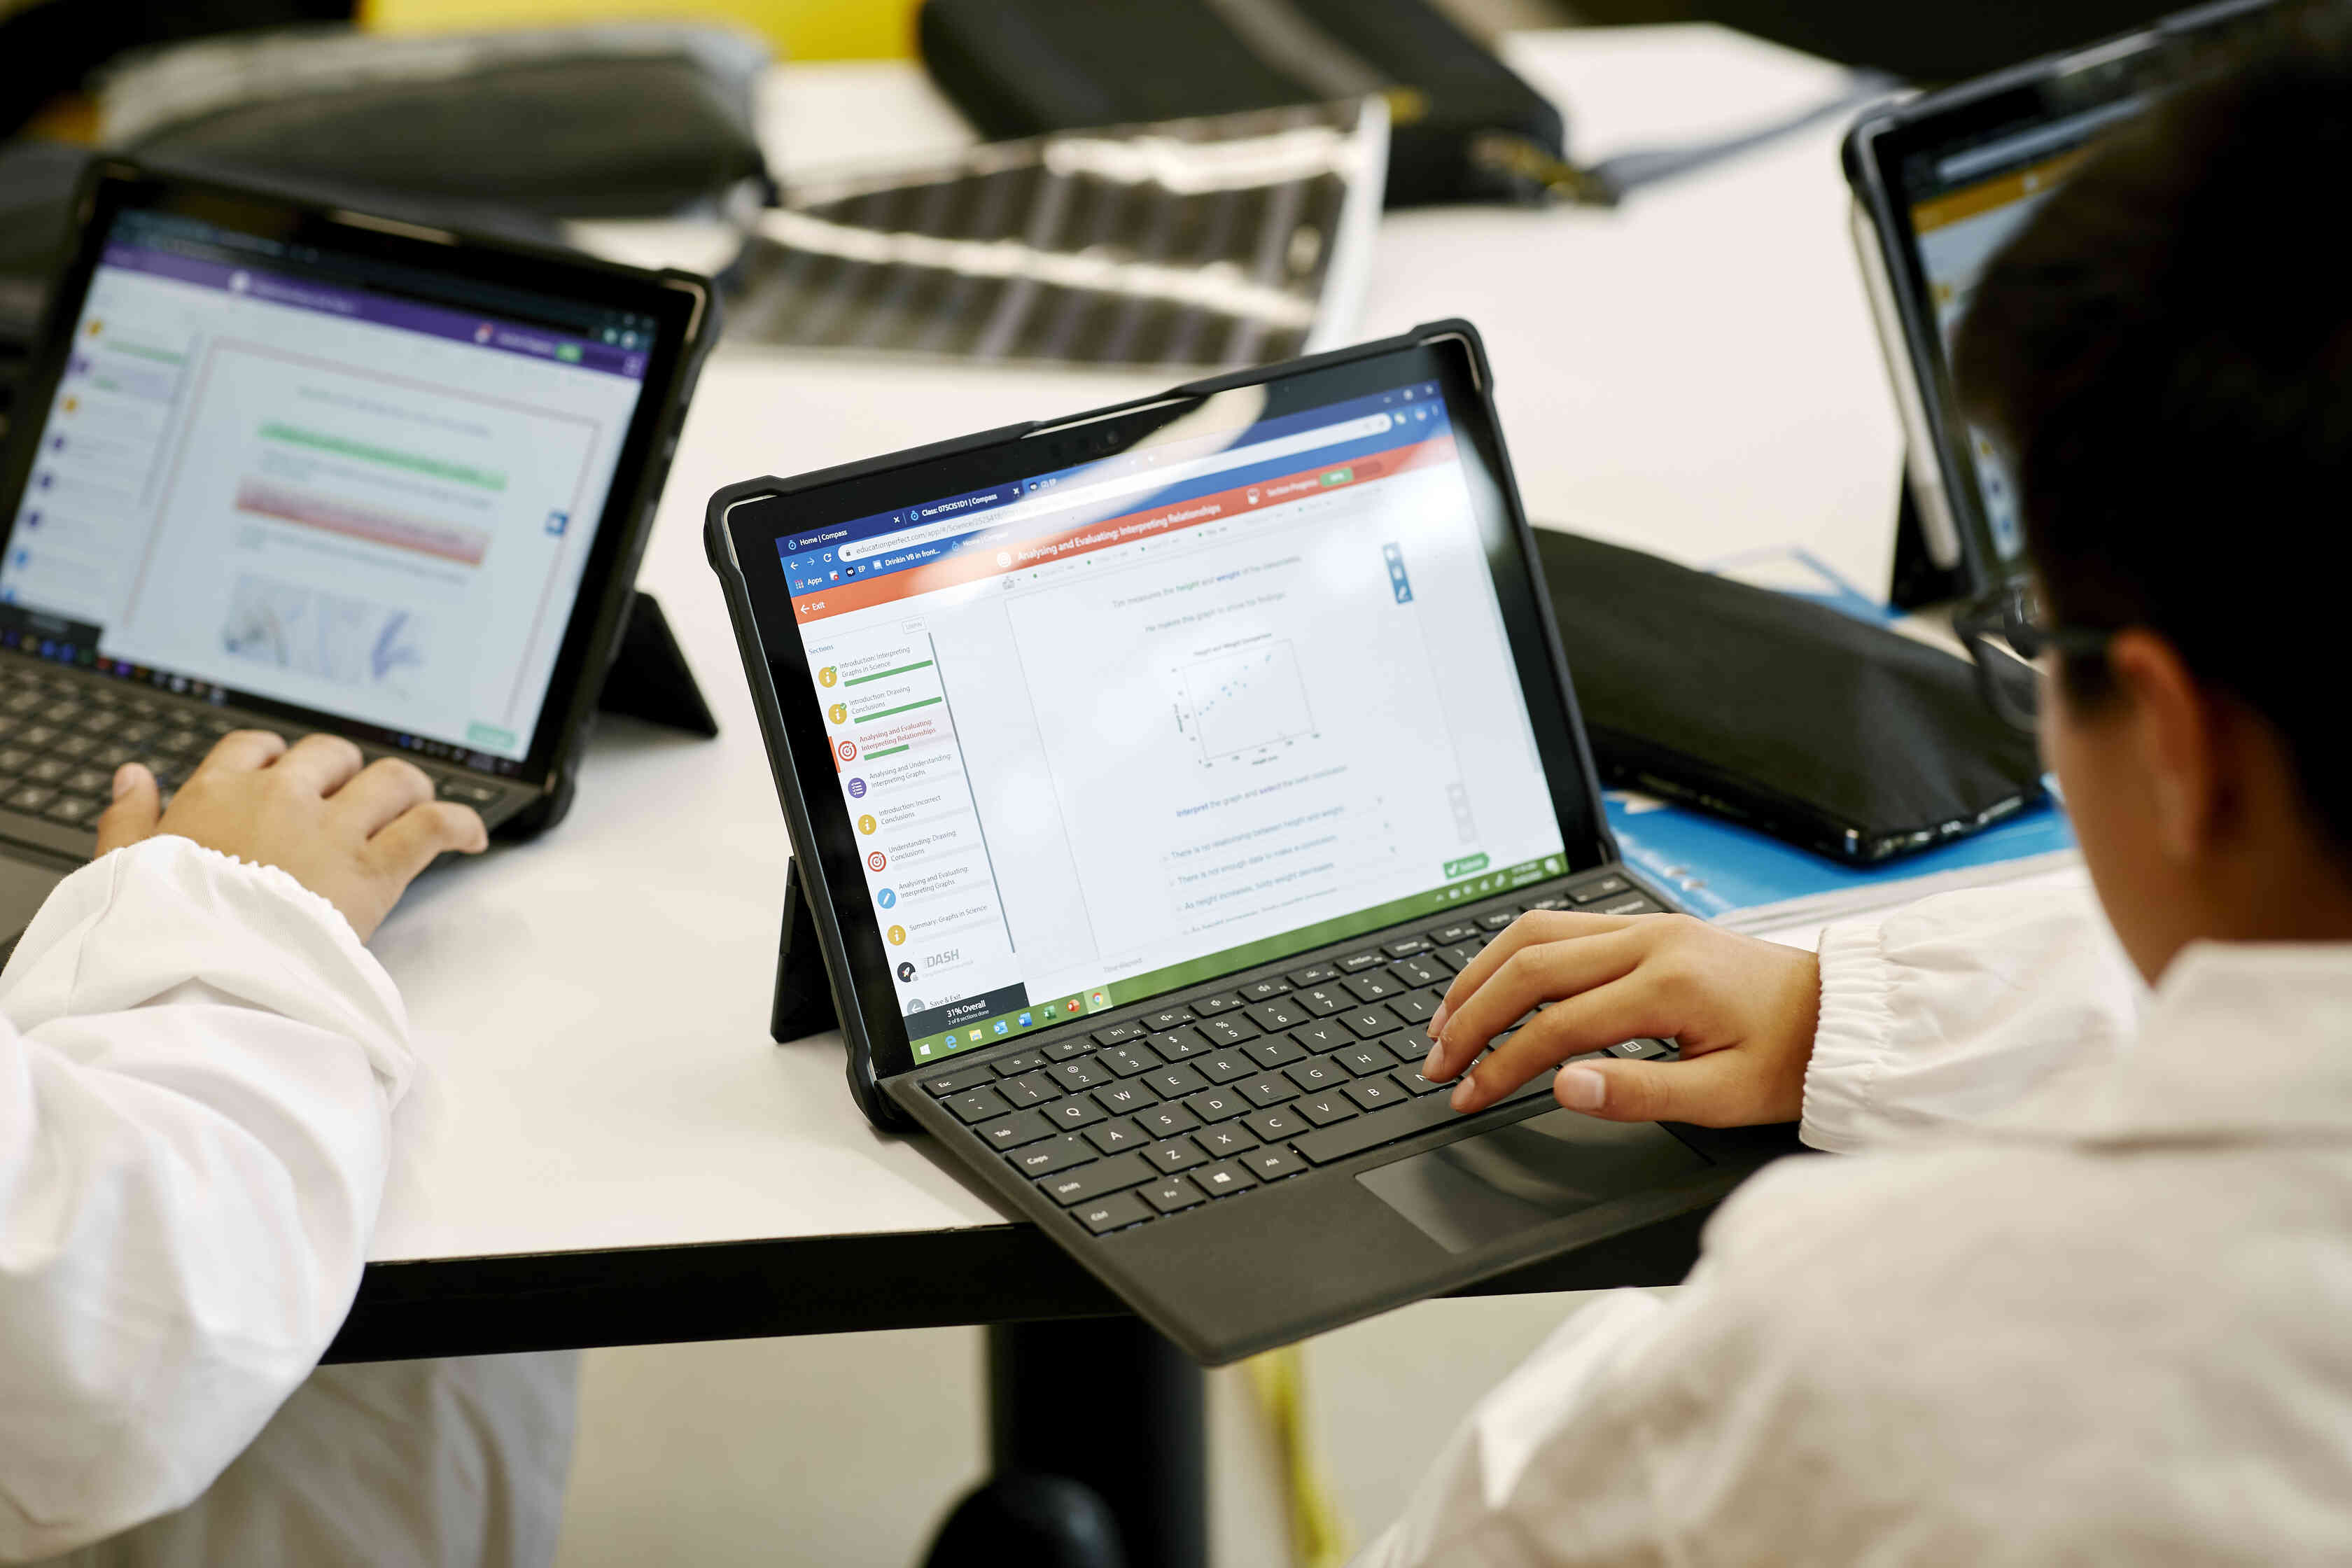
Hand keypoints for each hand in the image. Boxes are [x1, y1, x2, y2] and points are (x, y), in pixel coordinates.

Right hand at [94, 731, 488, 940]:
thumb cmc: (161, 932)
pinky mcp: (375, 870)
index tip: (289, 780)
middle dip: (346, 772)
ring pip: (391, 780)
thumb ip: (129, 818)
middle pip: (330, 755)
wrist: (201, 978)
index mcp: (217, 794)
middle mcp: (280, 799)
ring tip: (417, 806)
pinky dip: (460, 824)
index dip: (278, 760)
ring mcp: (332, 831)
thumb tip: (133, 775)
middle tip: (355, 801)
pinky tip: (472, 836)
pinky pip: (432, 827)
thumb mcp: (123, 869)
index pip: (255, 748)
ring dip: (409, 788)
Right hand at [1420, 912, 1820, 1127]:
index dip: (1501, 1065)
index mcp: (1668, 985)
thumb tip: (1561, 1087)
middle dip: (1471, 1017)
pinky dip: (1511, 954)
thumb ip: (1637, 1093)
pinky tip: (1492, 984)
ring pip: (1534, 932)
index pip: (1556, 1026)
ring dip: (1480, 975)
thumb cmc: (1789, 1060)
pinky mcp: (1645, 926)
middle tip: (1436, 1062)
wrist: (1841, 1016)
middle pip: (1528, 966)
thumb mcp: (1723, 1097)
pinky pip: (1558, 925)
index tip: (1468, 1097)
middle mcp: (1649, 942)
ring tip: (1447, 1021)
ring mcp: (1645, 926)